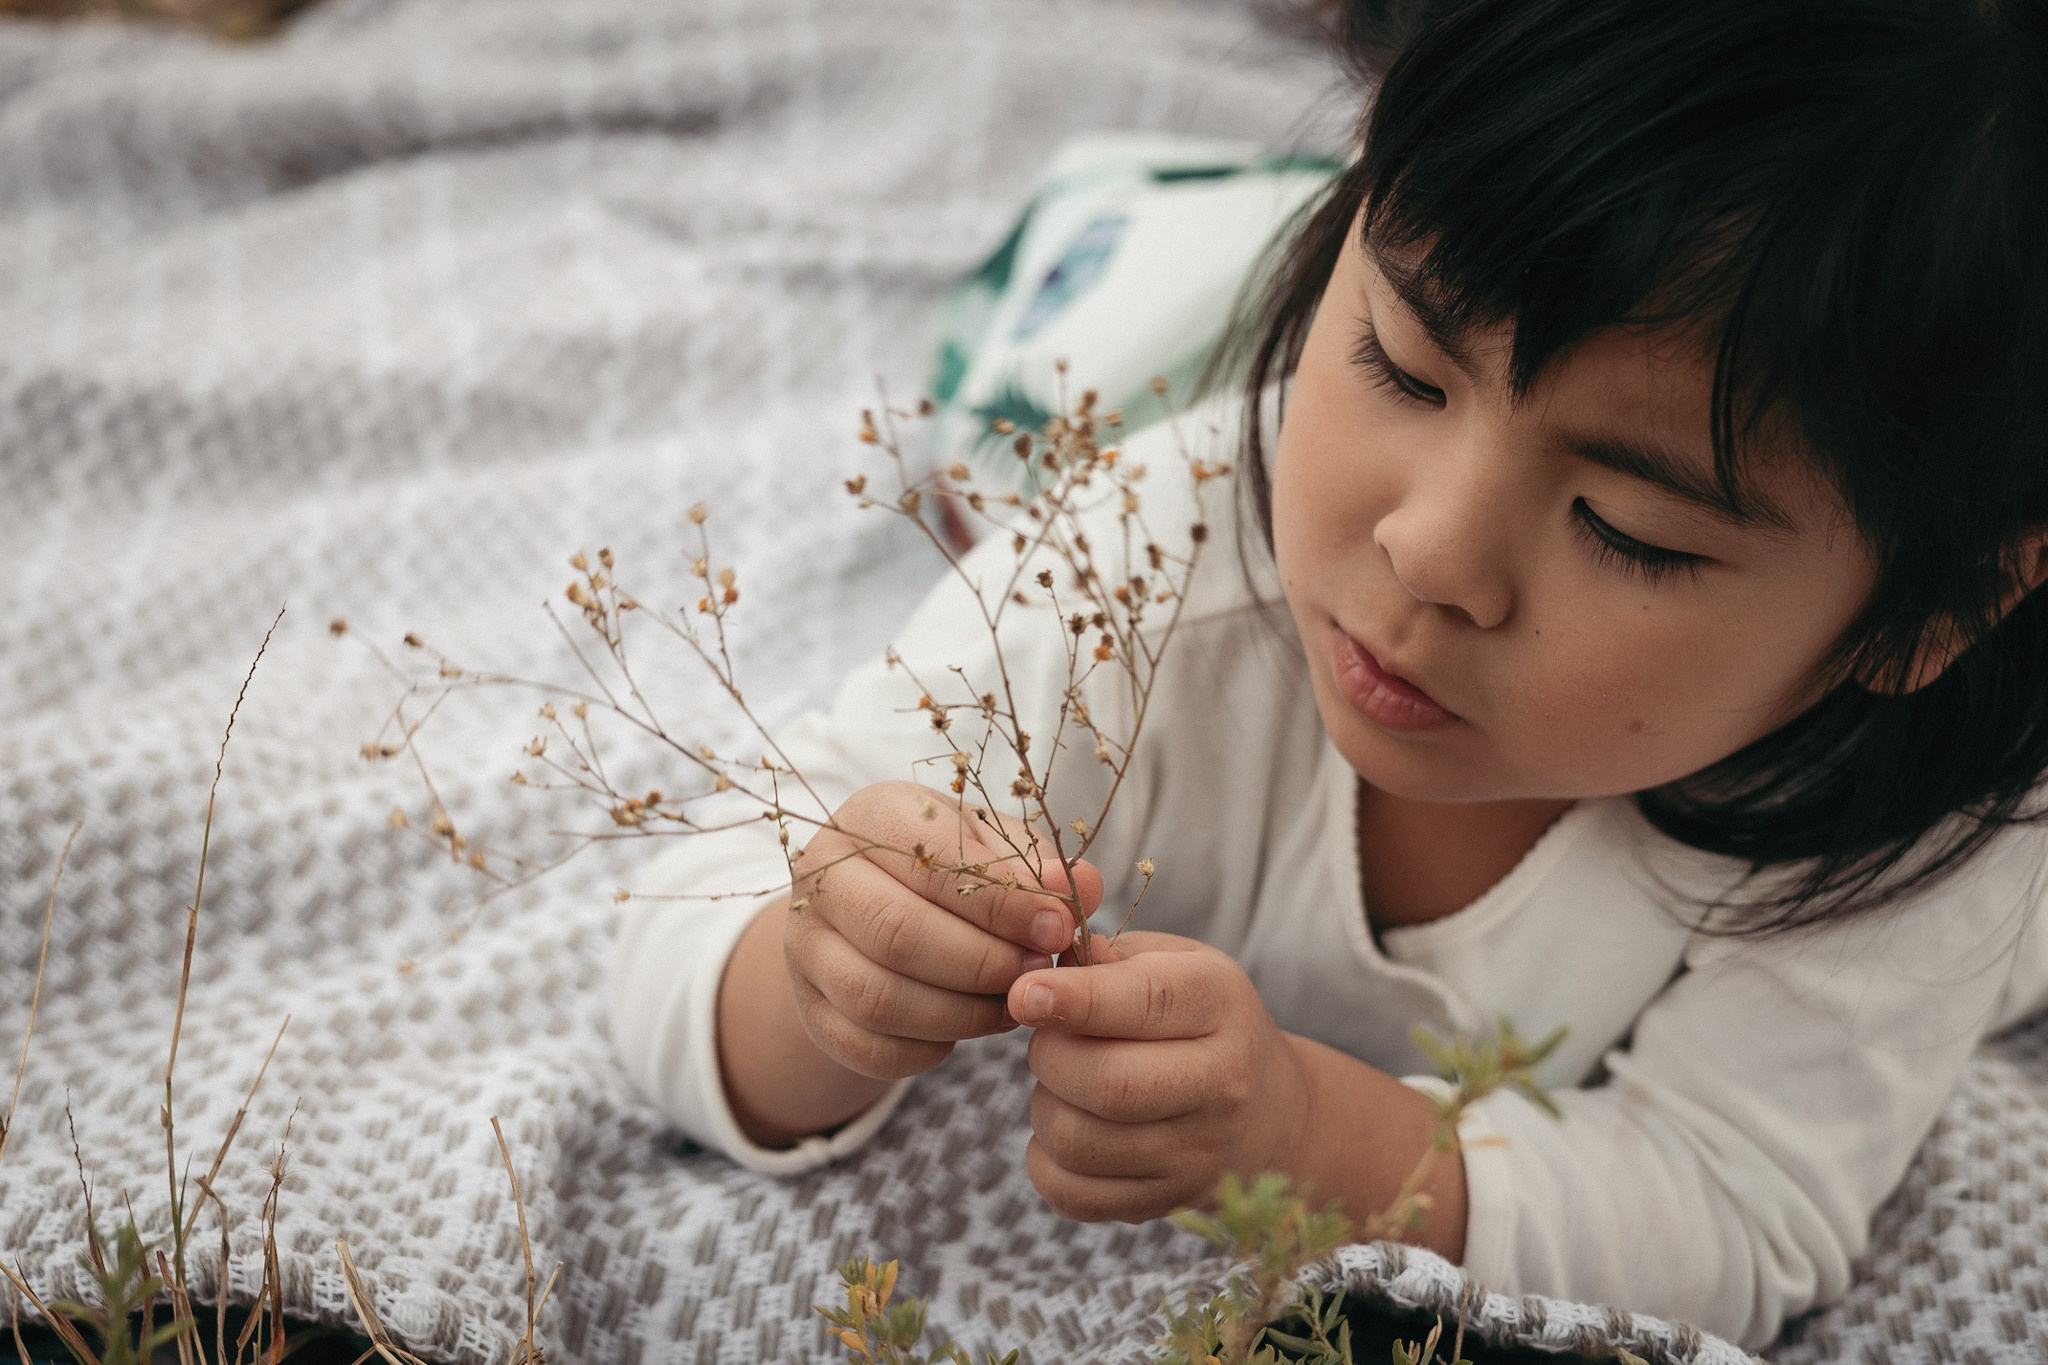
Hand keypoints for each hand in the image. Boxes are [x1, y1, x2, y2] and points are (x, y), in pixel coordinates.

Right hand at [783, 781, 1103, 1081]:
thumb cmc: (948, 871)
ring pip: (882, 999)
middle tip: (1040, 974)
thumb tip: (1083, 885)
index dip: (1002, 903)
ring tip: (1015, 1004)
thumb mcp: (994, 849)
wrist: (873, 912)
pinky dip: (932, 1047)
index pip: (931, 861)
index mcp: (872, 816)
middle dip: (984, 964)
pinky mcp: (811, 1010)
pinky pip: (872, 1047)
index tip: (1058, 928)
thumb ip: (1037, 866)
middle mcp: (823, 876)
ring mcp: (806, 948)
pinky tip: (970, 1027)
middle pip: (899, 934)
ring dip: (964, 1014)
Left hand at [1008, 931, 1310, 1222]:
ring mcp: (1195, 1153)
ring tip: (1063, 1084)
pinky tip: (1069, 1126)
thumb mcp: (1175, 963)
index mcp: (1220, 1004)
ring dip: (1045, 1107)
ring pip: (1079, 1141)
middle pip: (1109, 1083)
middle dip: (1051, 1056)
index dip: (1076, 1000)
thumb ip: (1111, 959)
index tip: (1025, 995)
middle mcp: (1220, 1083)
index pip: (1147, 1003)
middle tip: (1048, 1040)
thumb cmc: (1200, 1019)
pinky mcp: (1164, 1201)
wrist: (1268, 1111)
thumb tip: (1047, 970)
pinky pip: (1071, 1194)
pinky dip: (1046, 1160)